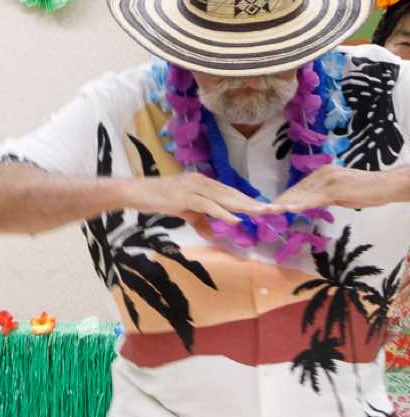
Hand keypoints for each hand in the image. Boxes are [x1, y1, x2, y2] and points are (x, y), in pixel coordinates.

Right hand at [119, 173, 270, 227]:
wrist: (135, 192)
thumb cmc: (156, 199)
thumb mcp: (182, 211)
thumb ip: (199, 221)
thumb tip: (212, 234)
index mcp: (205, 183)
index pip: (233, 194)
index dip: (252, 201)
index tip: (271, 208)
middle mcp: (203, 182)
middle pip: (236, 194)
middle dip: (258, 203)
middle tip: (280, 209)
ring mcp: (195, 187)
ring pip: (227, 199)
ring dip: (248, 207)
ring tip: (266, 213)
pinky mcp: (186, 196)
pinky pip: (209, 206)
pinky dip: (223, 213)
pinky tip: (236, 219)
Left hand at [265, 165, 407, 213]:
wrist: (387, 185)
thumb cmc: (366, 191)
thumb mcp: (339, 195)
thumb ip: (322, 197)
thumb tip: (308, 204)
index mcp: (322, 174)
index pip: (299, 188)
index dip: (285, 198)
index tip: (271, 208)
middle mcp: (323, 173)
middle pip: (297, 190)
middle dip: (281, 202)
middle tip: (263, 212)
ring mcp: (329, 179)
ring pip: (303, 194)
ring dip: (286, 204)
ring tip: (271, 211)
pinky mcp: (337, 187)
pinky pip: (316, 197)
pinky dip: (303, 204)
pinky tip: (291, 209)